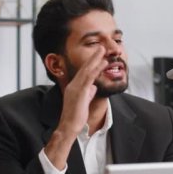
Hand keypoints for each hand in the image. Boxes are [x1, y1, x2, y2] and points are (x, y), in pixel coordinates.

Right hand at [45, 46, 107, 168]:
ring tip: (103, 50)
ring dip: (96, 59)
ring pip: (87, 70)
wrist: (69, 125)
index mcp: (74, 86)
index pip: (84, 72)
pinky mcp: (80, 91)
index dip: (91, 62)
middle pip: (85, 67)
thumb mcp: (83, 101)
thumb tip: (94, 87)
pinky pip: (89, 78)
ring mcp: (76, 87)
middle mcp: (74, 84)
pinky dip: (96, 69)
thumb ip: (88, 93)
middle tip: (101, 47)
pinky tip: (103, 63)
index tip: (98, 55)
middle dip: (93, 56)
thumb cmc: (76, 116)